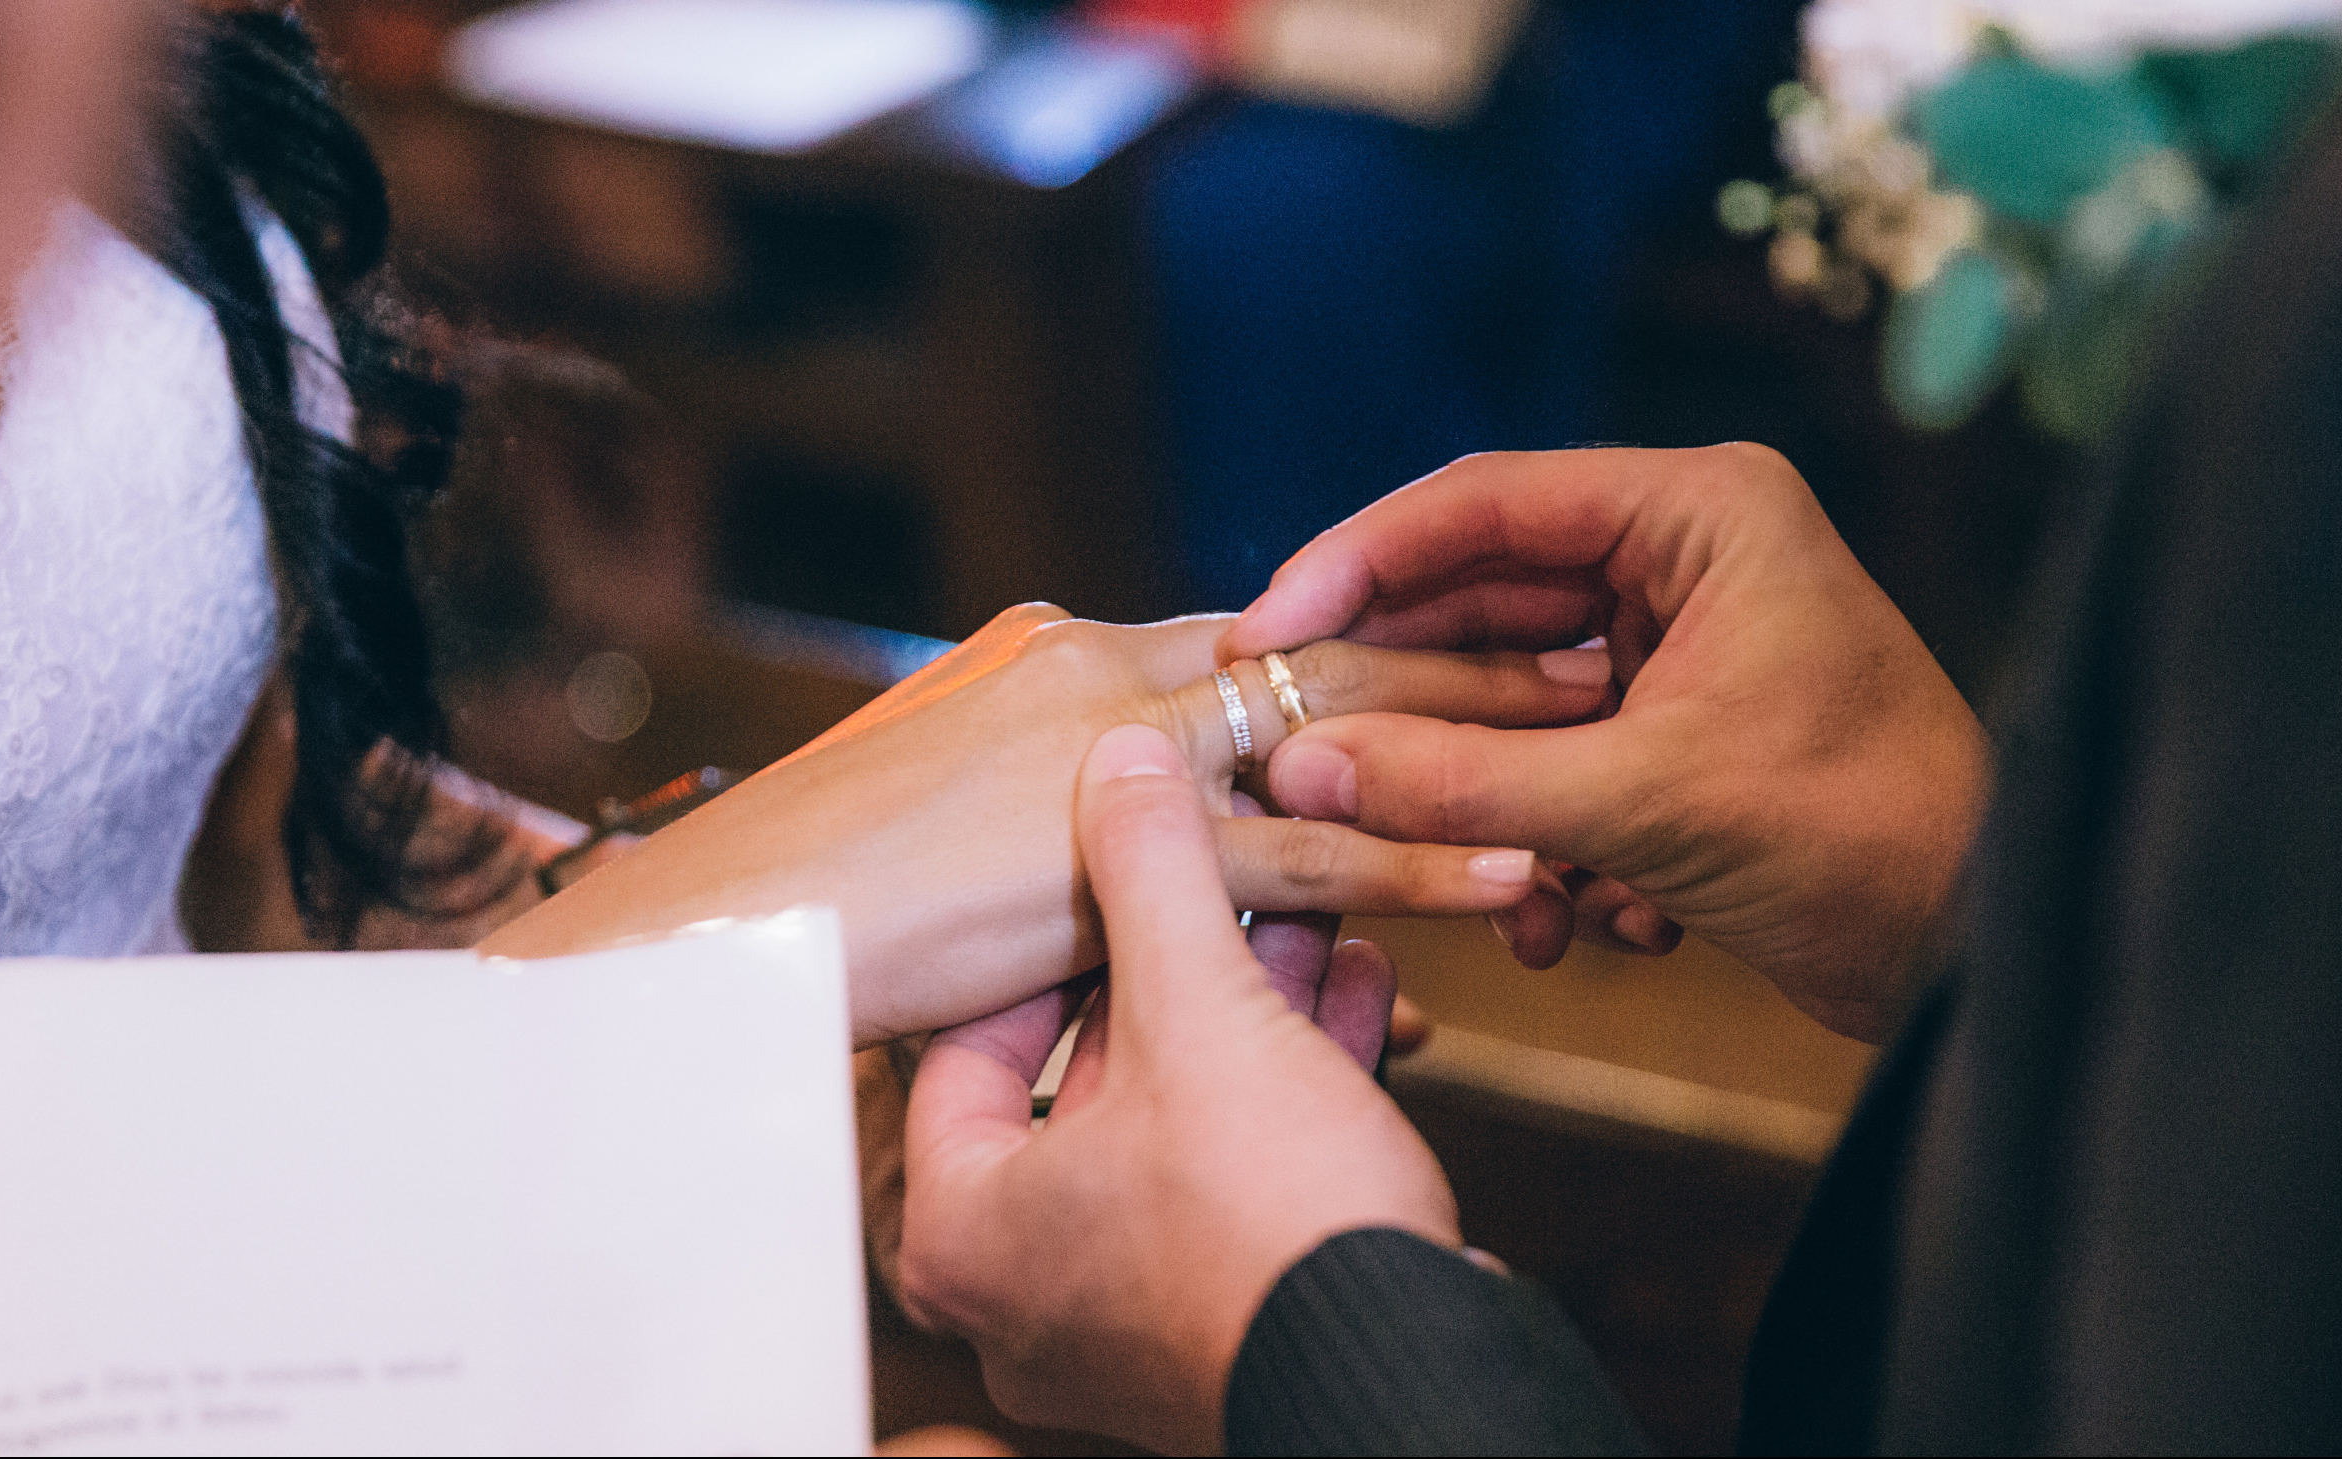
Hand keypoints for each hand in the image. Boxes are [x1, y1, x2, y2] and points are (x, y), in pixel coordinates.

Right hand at [482, 606, 1600, 1045]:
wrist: (739, 918)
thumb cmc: (836, 871)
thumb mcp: (964, 793)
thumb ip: (1070, 780)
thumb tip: (1130, 798)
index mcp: (1077, 651)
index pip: (1266, 616)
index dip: (1387, 611)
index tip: (1493, 611)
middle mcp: (1111, 672)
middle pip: (1329, 643)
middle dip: (1470, 643)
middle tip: (1598, 637)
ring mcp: (1121, 759)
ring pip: (1341, 736)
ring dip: (1479, 734)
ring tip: (1602, 728)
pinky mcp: (1127, 863)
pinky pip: (1311, 863)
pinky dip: (1421, 862)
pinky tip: (1516, 867)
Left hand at [898, 725, 1456, 1453]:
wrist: (1413, 1373)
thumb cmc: (1271, 1230)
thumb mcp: (1201, 1013)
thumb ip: (1152, 872)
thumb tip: (1122, 759)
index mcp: (964, 1230)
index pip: (966, 1045)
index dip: (1047, 940)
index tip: (1100, 875)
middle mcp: (1023, 1291)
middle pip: (1085, 1080)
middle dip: (1177, 966)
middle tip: (1222, 883)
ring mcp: (1121, 1321)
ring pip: (1174, 1124)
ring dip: (1247, 1014)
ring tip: (1309, 920)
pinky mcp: (1219, 1325)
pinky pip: (1234, 1178)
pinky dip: (1286, 1088)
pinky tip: (1352, 992)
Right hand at [1225, 445, 1990, 1041]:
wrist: (1985, 952)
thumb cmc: (1864, 838)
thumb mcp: (1644, 808)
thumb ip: (1460, 783)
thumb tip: (1303, 769)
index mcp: (1699, 513)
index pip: (1481, 507)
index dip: (1355, 564)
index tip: (1265, 633)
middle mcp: (1685, 559)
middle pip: (1481, 608)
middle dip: (1413, 712)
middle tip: (1306, 761)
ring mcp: (1680, 649)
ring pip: (1510, 706)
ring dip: (1489, 808)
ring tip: (1506, 890)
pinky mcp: (1677, 734)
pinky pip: (1556, 768)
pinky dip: (1548, 846)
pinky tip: (1587, 921)